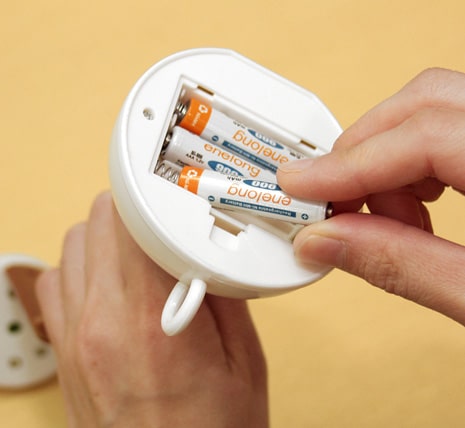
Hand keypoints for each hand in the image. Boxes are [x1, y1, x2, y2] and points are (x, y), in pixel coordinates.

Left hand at [35, 192, 267, 427]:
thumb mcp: (244, 359)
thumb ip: (221, 293)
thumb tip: (202, 249)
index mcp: (151, 322)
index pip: (132, 222)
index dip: (152, 195)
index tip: (172, 190)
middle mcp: (99, 323)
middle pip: (97, 222)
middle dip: (133, 209)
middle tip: (164, 221)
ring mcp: (73, 338)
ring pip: (73, 244)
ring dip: (107, 236)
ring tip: (142, 251)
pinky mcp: (63, 352)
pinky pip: (57, 280)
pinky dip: (82, 267)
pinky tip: (112, 282)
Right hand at [277, 68, 464, 324]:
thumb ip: (403, 268)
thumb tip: (322, 244)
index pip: (425, 134)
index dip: (349, 163)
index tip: (296, 188)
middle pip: (422, 103)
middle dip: (360, 156)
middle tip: (332, 209)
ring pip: (431, 112)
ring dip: (385, 164)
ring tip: (379, 222)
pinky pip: (446, 129)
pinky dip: (410, 166)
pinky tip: (409, 210)